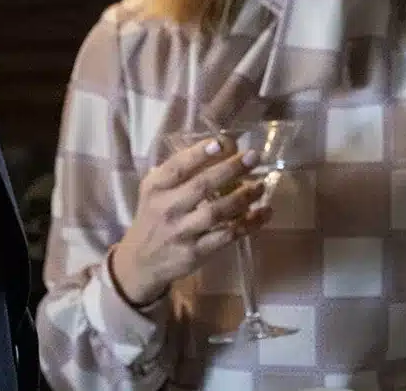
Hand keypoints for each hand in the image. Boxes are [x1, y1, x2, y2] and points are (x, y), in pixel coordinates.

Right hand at [111, 136, 270, 305]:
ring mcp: (182, 232)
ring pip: (217, 212)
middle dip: (230, 169)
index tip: (221, 142)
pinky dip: (248, 224)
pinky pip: (226, 237)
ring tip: (260, 185)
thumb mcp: (155, 190)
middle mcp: (167, 209)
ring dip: (243, 197)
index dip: (199, 154)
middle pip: (202, 187)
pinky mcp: (196, 253)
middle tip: (254, 157)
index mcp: (155, 188)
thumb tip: (219, 146)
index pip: (177, 167)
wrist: (141, 262)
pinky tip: (264, 213)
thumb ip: (178, 171)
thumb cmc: (153, 216)